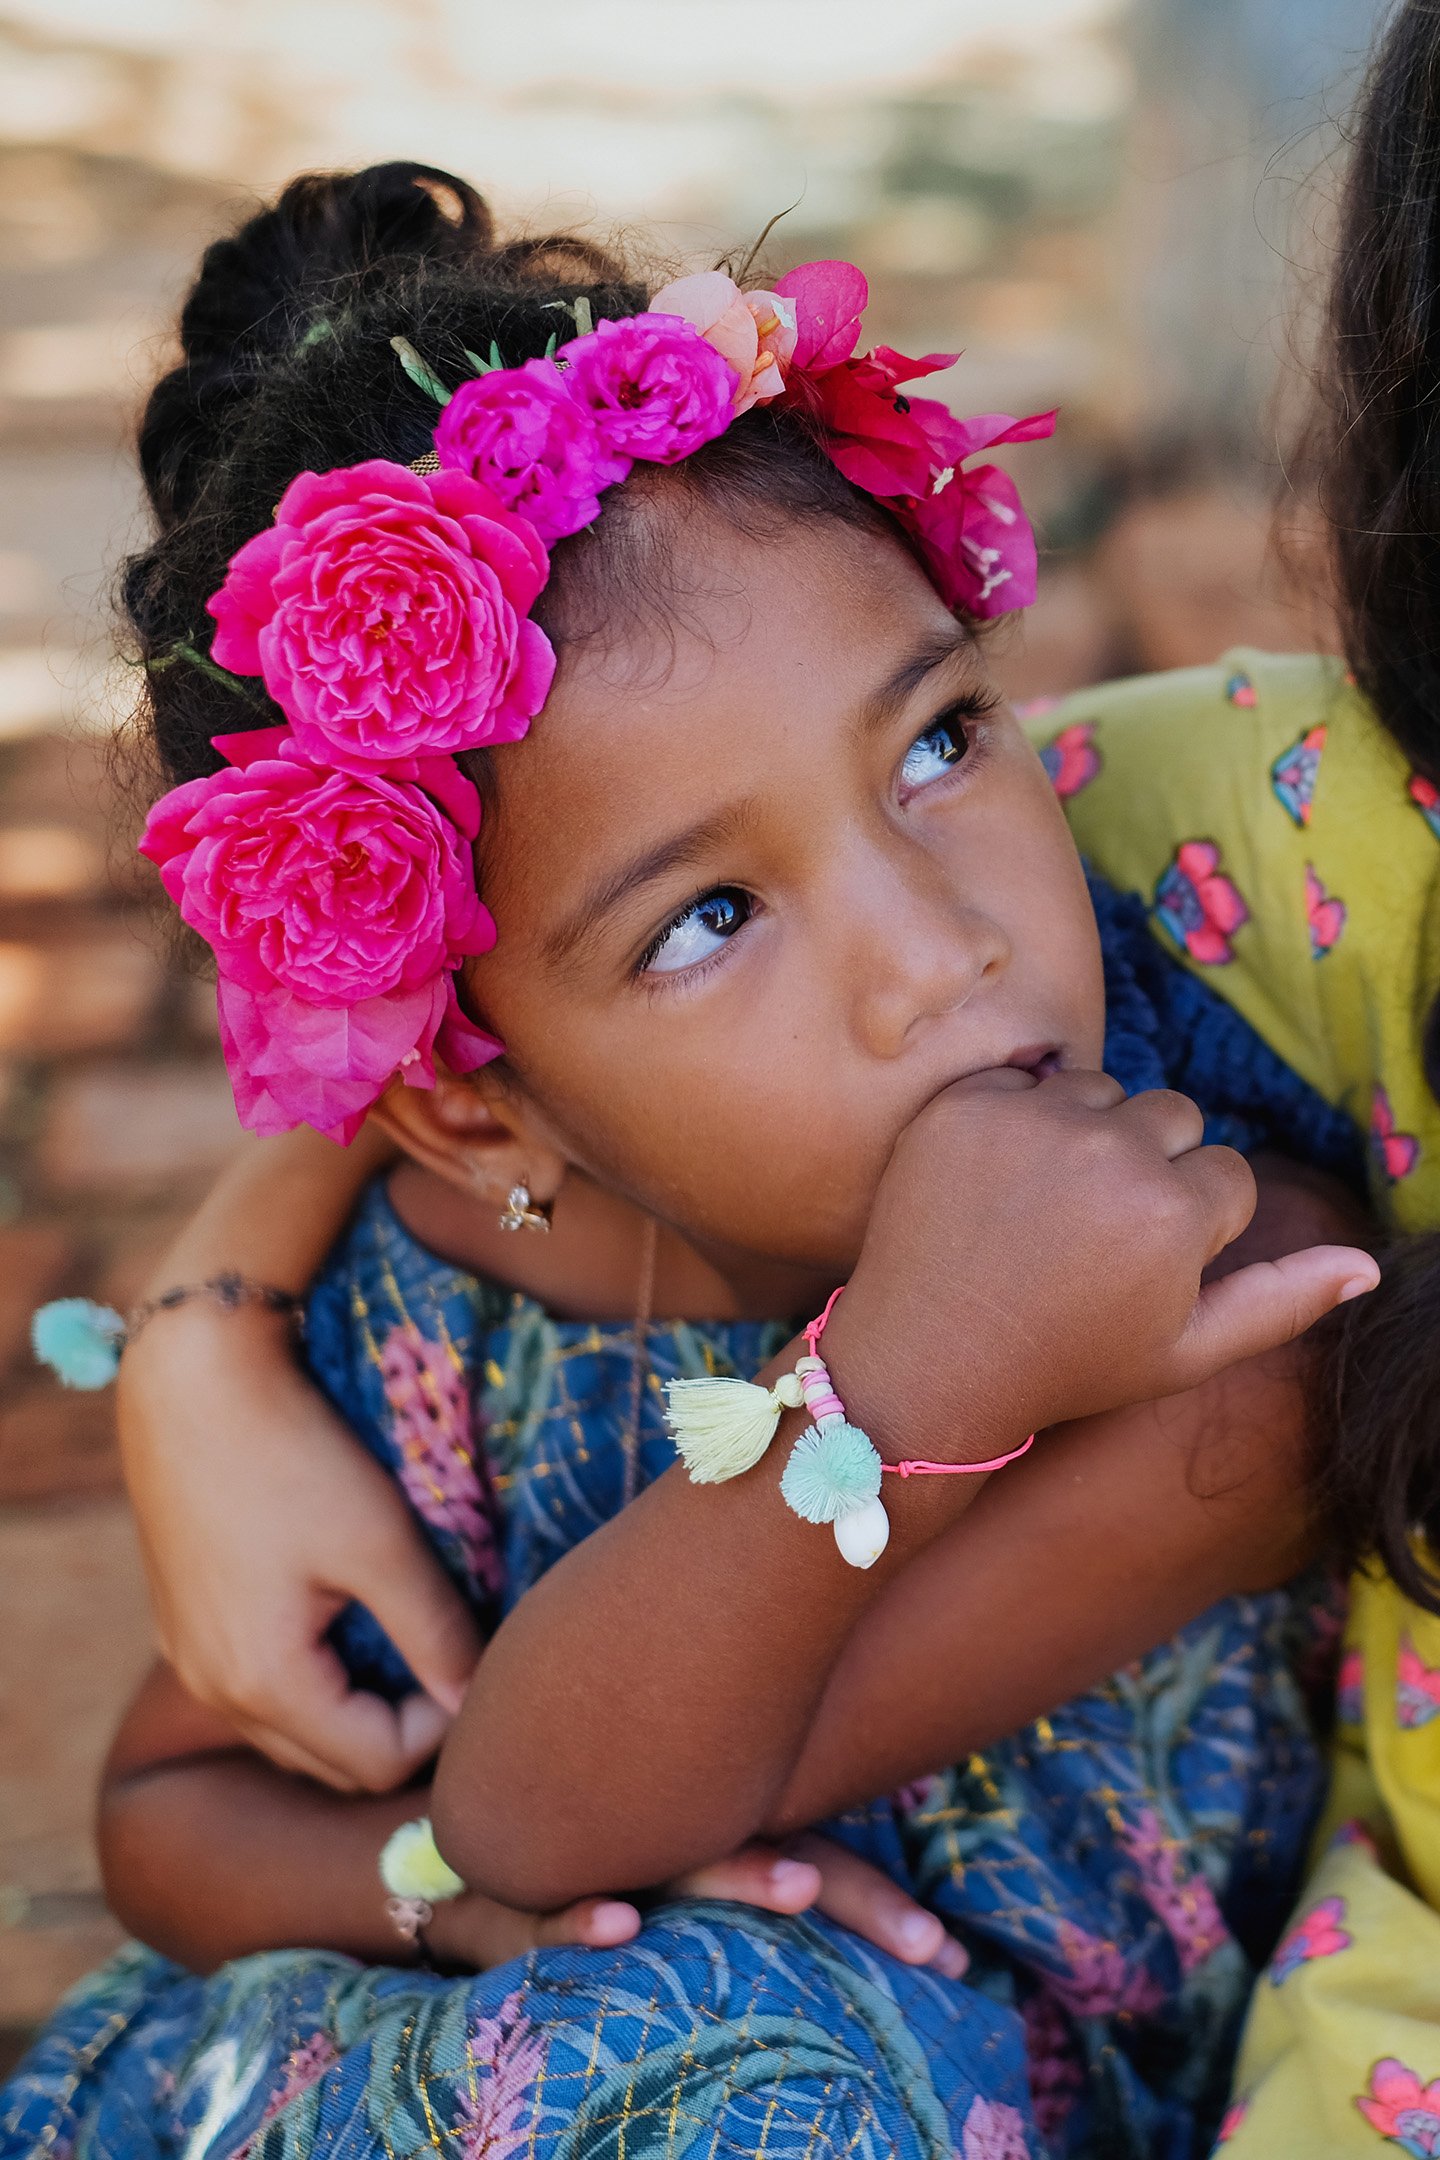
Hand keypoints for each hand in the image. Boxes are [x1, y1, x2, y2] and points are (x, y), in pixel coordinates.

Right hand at [118, 1305, 481, 1793]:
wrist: (191, 1375)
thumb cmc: (291, 1453)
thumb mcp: (380, 1542)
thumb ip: (435, 1632)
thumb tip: (480, 1699)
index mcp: (262, 1683)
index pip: (376, 1763)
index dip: (442, 1722)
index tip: (474, 1651)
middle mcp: (214, 1688)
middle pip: (331, 1759)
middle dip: (401, 1725)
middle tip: (449, 1652)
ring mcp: (188, 1656)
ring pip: (293, 1726)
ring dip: (357, 1703)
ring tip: (404, 1632)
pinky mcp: (182, 1619)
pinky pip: (259, 1682)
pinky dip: (313, 1672)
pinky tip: (344, 1611)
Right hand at [426, 1834, 965, 1975]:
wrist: (422, 1833)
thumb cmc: (568, 1847)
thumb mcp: (651, 1858)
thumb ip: (733, 1864)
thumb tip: (838, 1900)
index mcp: (705, 1827)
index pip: (811, 1853)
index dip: (881, 1900)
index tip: (955, 1958)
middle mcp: (663, 1827)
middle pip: (775, 1850)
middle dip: (856, 1899)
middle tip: (933, 1945)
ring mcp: (594, 1850)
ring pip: (679, 1861)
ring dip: (740, 1872)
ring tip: (800, 1887)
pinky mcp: (514, 1883)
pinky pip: (551, 1907)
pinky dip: (582, 1915)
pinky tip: (620, 1924)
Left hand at [829, 1068, 1378, 1458]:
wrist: (929, 1359)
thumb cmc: (1065, 1365)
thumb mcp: (1183, 1352)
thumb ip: (1280, 1302)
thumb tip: (1365, 1266)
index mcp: (1173, 1212)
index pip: (1226, 1173)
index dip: (1192, 1224)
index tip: (1140, 1265)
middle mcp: (1107, 1151)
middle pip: (1173, 1115)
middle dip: (1151, 1163)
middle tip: (1096, 1232)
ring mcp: (1029, 1120)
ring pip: (1102, 1090)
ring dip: (1089, 1132)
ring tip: (1048, 1207)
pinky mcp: (964, 1104)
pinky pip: (1025, 1081)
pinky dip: (1020, 1119)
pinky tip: (999, 1184)